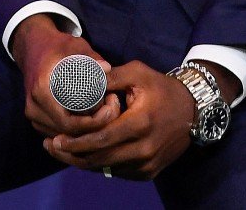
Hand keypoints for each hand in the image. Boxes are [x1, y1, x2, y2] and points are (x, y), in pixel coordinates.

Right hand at [11, 13, 117, 140]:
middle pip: (69, 133)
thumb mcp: (75, 46)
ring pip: (65, 136)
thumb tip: (107, 69)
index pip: (70, 123)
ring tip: (104, 111)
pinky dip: (76, 131)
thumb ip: (91, 58)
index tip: (111, 107)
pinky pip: (59, 133)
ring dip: (86, 130)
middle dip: (94, 127)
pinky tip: (91, 117)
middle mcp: (34, 106)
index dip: (94, 122)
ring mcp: (33, 114)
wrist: (33, 47)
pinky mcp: (36, 118)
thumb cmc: (57, 47)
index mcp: (42, 91)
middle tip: (113, 109)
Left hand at [46, 61, 196, 179]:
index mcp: (139, 123)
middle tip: (51, 147)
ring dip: (83, 162)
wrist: (193, 111)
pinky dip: (101, 165)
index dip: (76, 142)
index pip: (101, 140)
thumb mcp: (136, 73)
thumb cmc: (161, 88)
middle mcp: (145, 148)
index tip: (55, 139)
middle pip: (100, 158)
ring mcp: (148, 163)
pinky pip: (119, 172)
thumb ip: (108, 76)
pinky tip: (84, 156)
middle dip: (72, 155)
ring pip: (108, 169)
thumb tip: (82, 77)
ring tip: (62, 152)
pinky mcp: (150, 171)